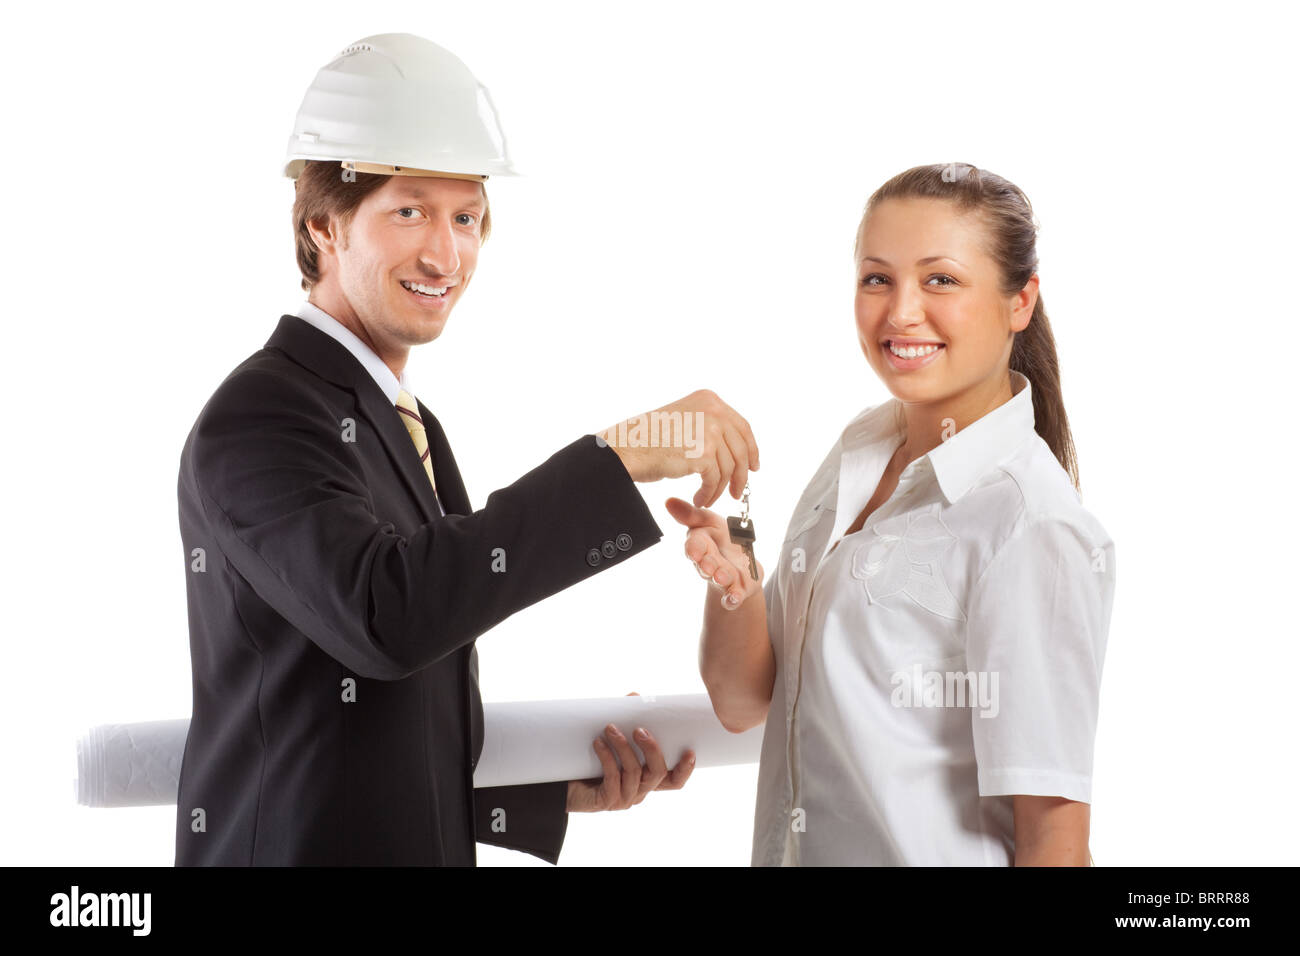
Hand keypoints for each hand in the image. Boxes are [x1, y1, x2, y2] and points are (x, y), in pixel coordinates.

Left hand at [566, 692, 695, 811]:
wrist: (563, 783)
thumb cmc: (591, 760)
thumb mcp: (612, 739)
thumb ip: (627, 720)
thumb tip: (635, 697)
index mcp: (647, 779)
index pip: (674, 781)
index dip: (685, 770)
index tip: (689, 750)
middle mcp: (640, 791)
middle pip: (657, 774)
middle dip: (652, 749)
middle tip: (638, 729)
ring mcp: (624, 798)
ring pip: (634, 773)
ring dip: (623, 747)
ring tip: (610, 728)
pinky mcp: (606, 801)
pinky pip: (612, 777)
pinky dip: (607, 757)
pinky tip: (598, 743)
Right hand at [597, 390, 758, 506]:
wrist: (627, 448)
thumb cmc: (648, 438)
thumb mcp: (685, 419)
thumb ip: (709, 426)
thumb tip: (733, 449)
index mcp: (709, 399)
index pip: (742, 427)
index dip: (751, 449)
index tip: (753, 466)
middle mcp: (713, 410)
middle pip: (741, 449)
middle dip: (741, 474)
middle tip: (737, 491)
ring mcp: (709, 431)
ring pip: (729, 468)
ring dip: (719, 487)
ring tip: (708, 496)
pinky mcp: (703, 454)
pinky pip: (715, 480)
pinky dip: (709, 493)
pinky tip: (699, 498)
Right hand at [665, 497, 763, 609]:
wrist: (742, 562)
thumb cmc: (723, 539)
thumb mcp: (711, 522)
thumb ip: (692, 515)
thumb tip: (668, 501)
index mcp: (701, 545)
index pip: (694, 546)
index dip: (694, 549)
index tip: (695, 551)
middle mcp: (708, 563)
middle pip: (705, 565)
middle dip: (707, 565)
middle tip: (709, 565)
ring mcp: (721, 578)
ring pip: (719, 580)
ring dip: (721, 579)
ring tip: (723, 577)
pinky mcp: (735, 590)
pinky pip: (732, 597)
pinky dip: (732, 599)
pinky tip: (734, 599)